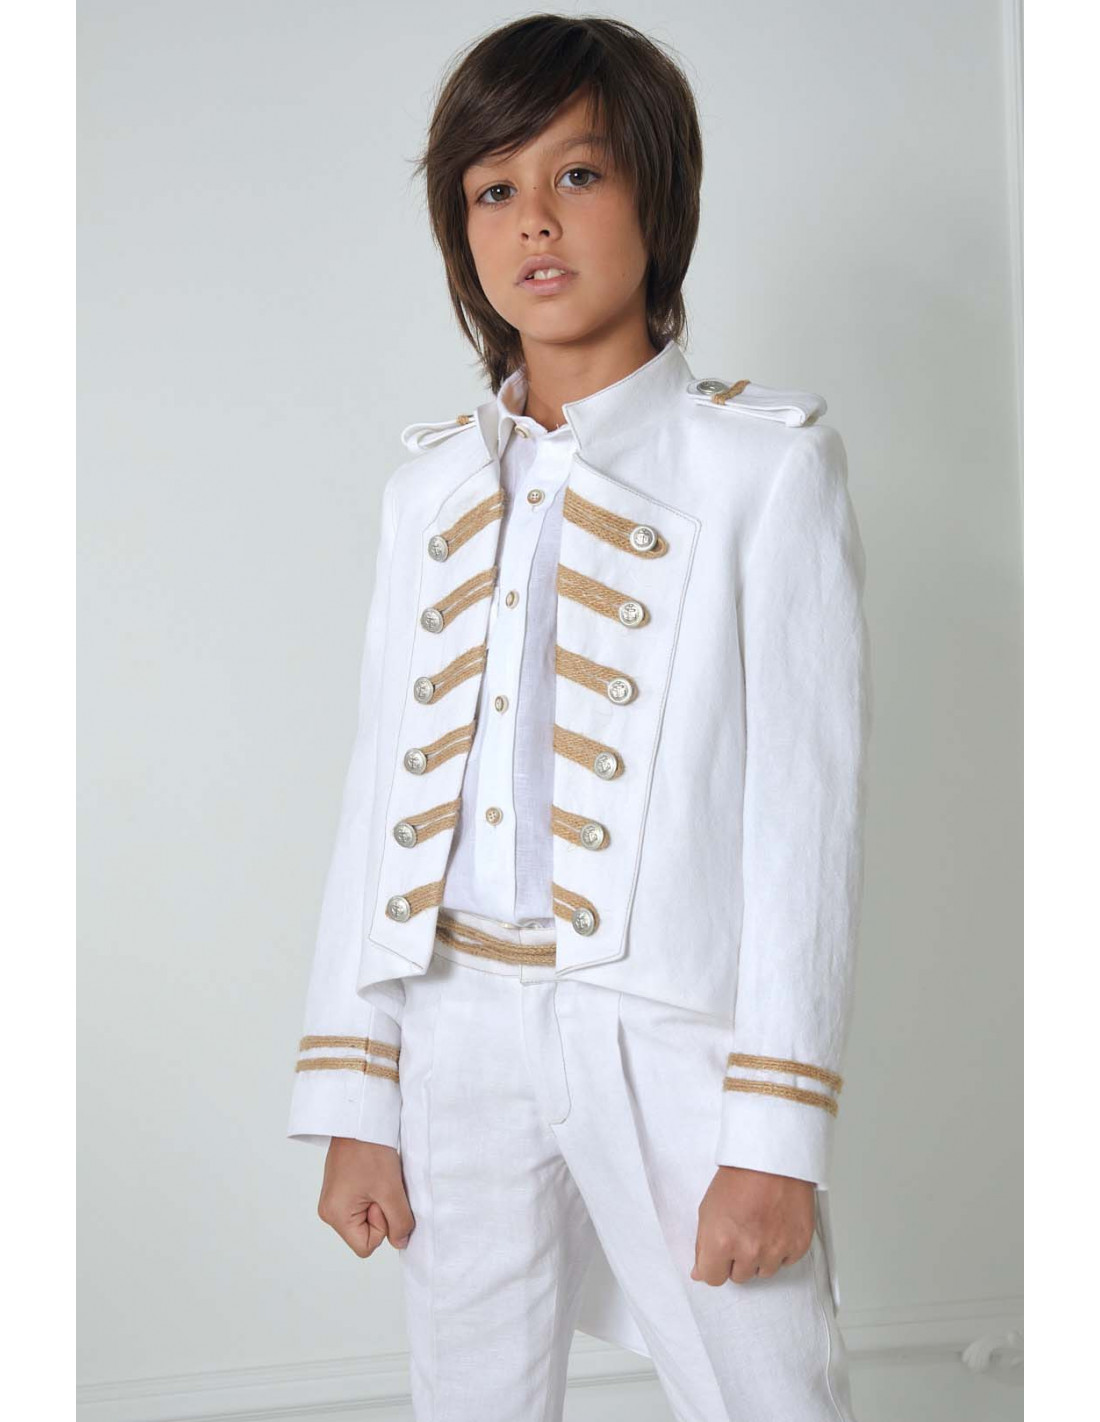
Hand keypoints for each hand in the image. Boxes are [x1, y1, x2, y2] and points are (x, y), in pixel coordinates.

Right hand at [317, 1137, 415, 1258]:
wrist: (360, 1119)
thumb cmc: (370, 1150)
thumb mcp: (391, 1190)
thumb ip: (399, 1222)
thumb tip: (400, 1242)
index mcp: (335, 1216)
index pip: (366, 1246)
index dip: (381, 1226)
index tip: (381, 1198)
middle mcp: (329, 1212)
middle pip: (364, 1233)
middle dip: (380, 1213)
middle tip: (380, 1185)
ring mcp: (333, 1200)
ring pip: (365, 1218)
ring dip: (378, 1202)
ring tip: (376, 1178)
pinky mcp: (339, 1190)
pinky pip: (361, 1205)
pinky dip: (373, 1194)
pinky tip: (372, 1176)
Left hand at [691, 1165, 814, 1285]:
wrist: (772, 1159)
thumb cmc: (738, 1177)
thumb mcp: (708, 1208)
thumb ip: (702, 1245)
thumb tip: (700, 1272)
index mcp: (721, 1242)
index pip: (712, 1278)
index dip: (714, 1264)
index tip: (718, 1255)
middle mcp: (749, 1251)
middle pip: (739, 1277)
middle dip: (737, 1259)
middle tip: (741, 1232)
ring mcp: (775, 1250)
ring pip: (764, 1271)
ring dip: (760, 1256)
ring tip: (759, 1226)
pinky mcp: (798, 1245)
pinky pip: (786, 1261)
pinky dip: (782, 1248)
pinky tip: (776, 1225)